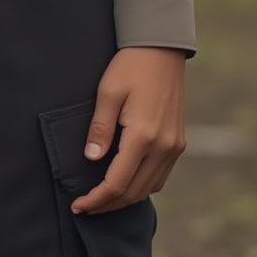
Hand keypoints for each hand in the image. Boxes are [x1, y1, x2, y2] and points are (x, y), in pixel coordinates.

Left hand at [69, 46, 186, 215]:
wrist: (161, 50)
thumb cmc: (130, 66)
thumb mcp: (107, 92)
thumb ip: (100, 128)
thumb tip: (91, 159)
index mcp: (144, 136)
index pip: (117, 183)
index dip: (97, 199)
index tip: (78, 205)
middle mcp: (163, 147)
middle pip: (134, 192)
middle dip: (108, 204)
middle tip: (86, 207)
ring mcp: (174, 146)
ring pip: (149, 188)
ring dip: (125, 198)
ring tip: (102, 198)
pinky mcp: (178, 143)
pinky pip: (160, 176)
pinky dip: (142, 186)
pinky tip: (125, 180)